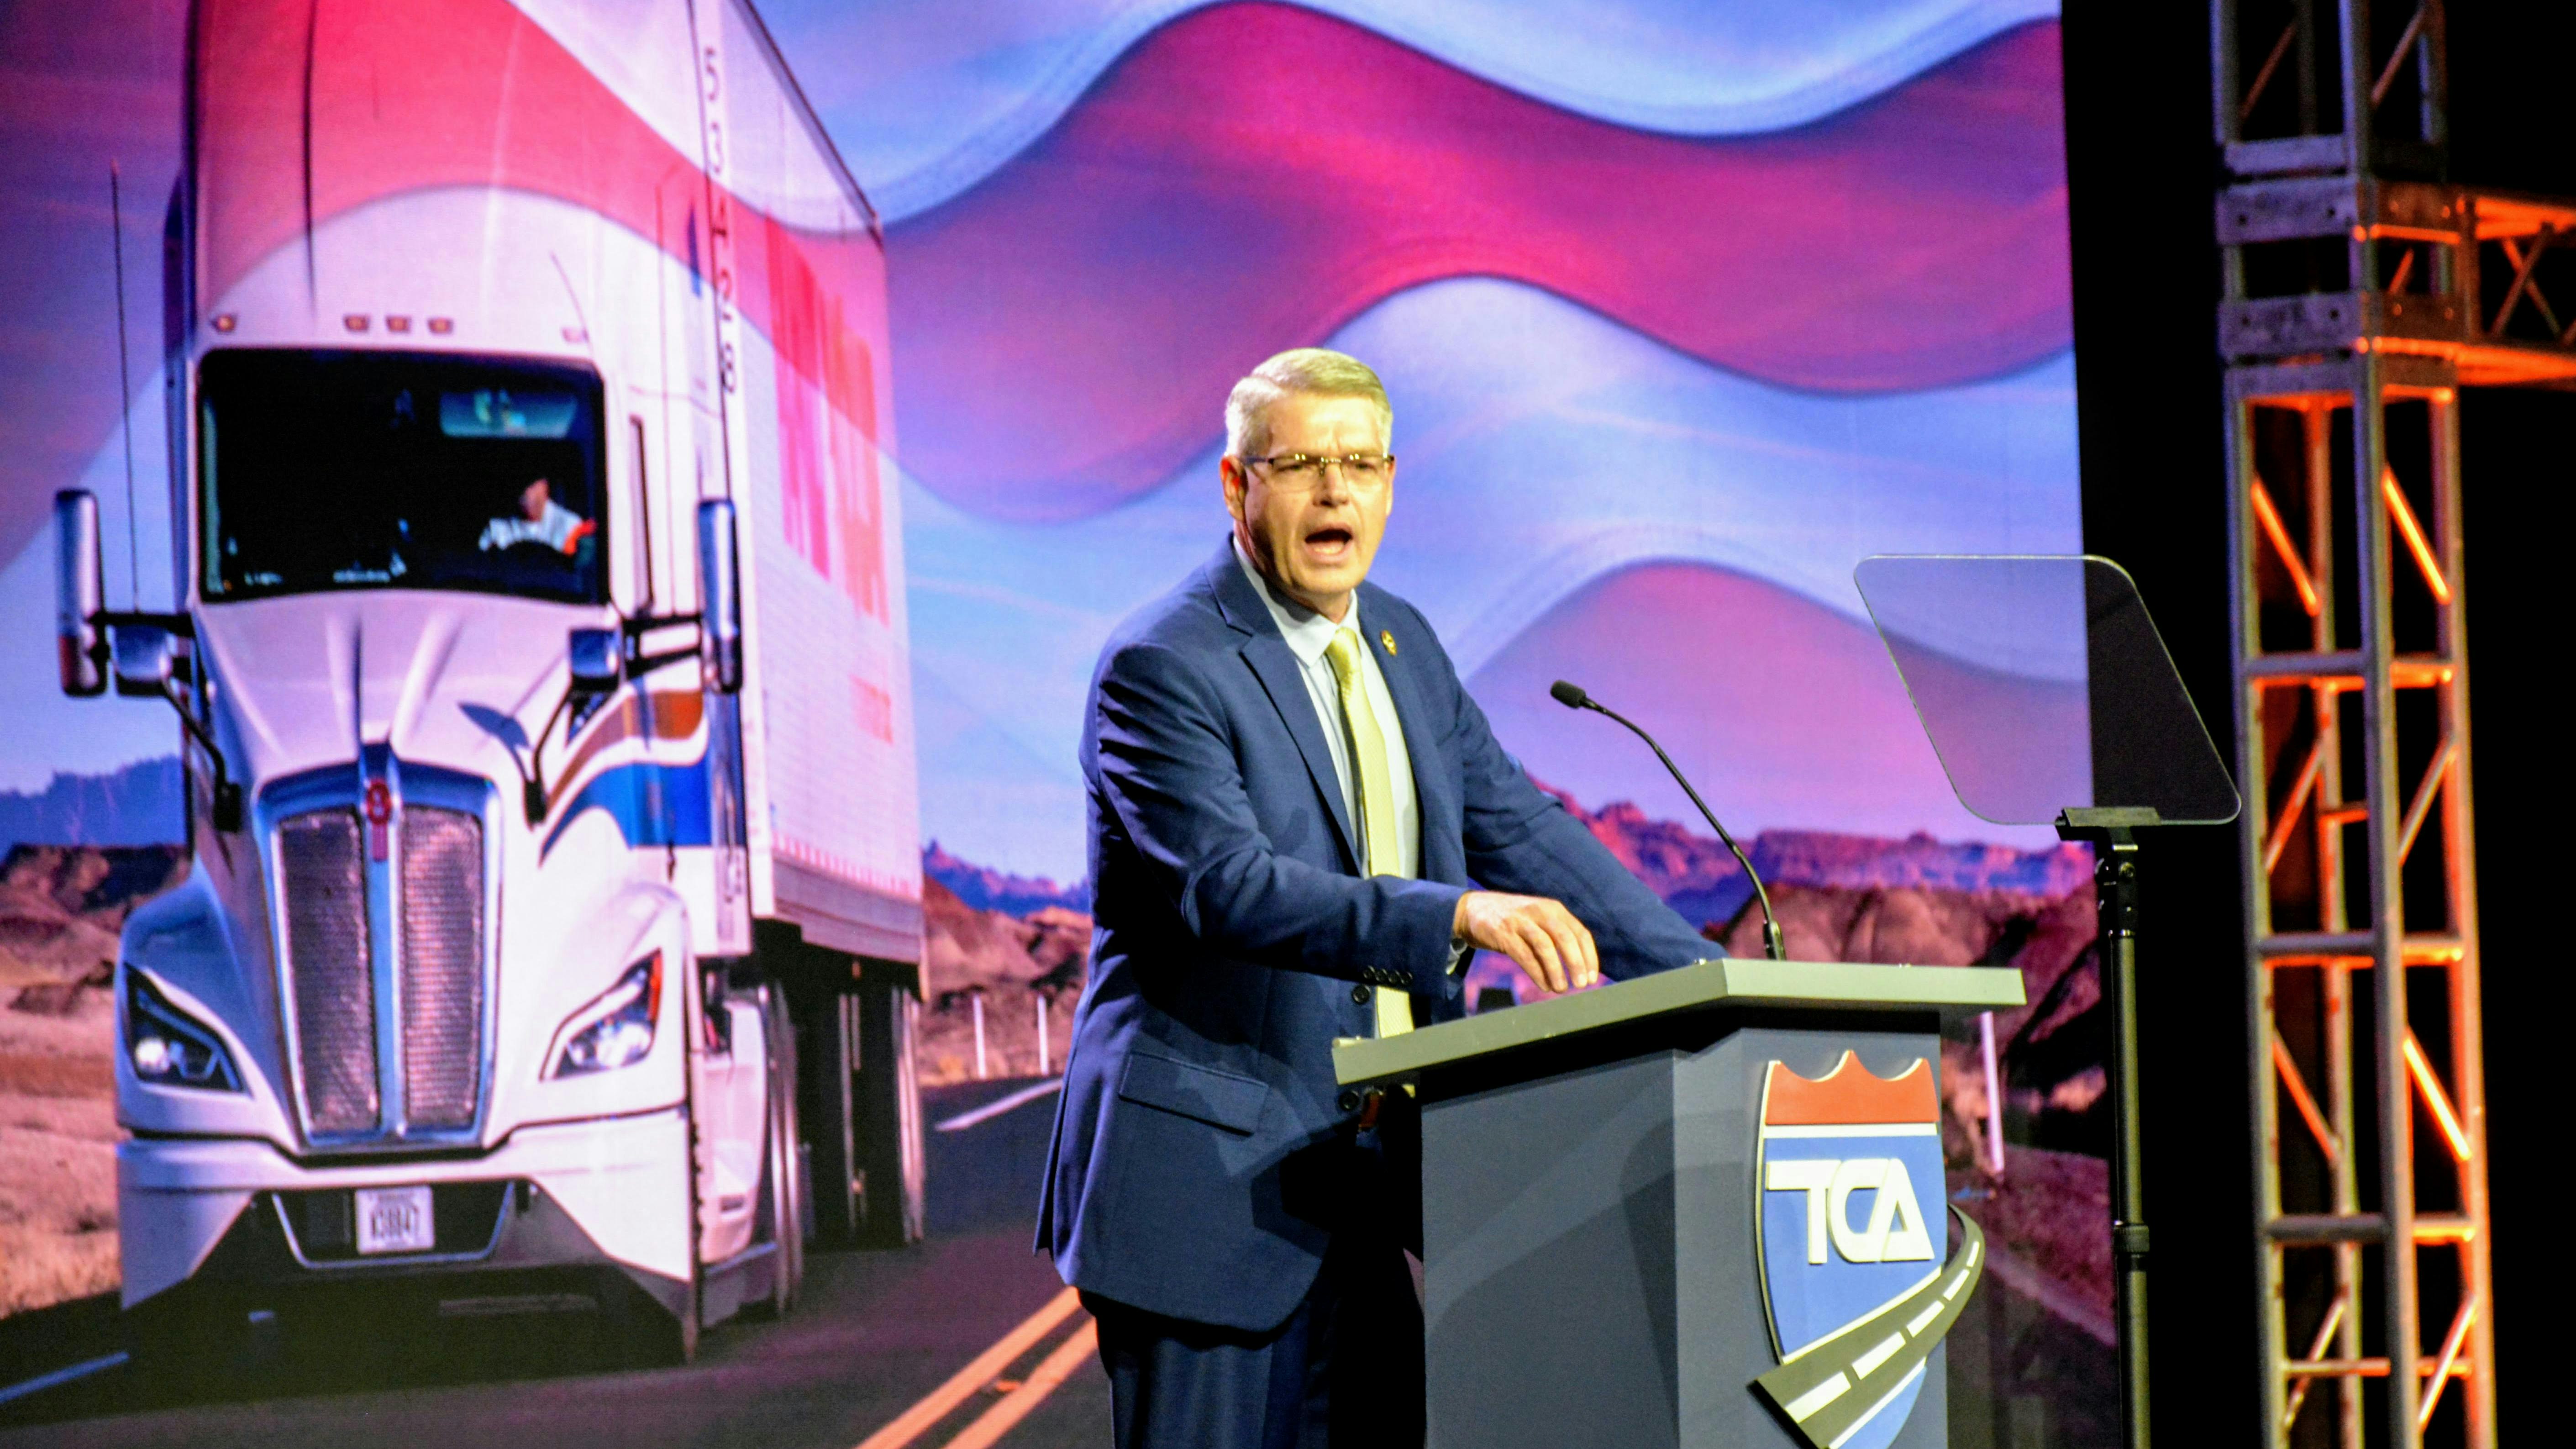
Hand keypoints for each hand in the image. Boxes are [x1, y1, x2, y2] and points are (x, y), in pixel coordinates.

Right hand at [1453, 891, 1599, 993]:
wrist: (1473, 909)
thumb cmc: (1512, 920)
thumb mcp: (1538, 919)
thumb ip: (1557, 935)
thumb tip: (1580, 967)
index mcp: (1553, 909)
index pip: (1580, 933)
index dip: (1589, 956)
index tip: (1593, 978)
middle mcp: (1539, 911)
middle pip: (1565, 938)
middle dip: (1576, 963)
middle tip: (1582, 984)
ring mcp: (1520, 921)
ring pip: (1545, 946)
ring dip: (1556, 970)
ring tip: (1561, 988)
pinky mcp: (1503, 933)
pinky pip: (1524, 955)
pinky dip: (1537, 972)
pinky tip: (1544, 985)